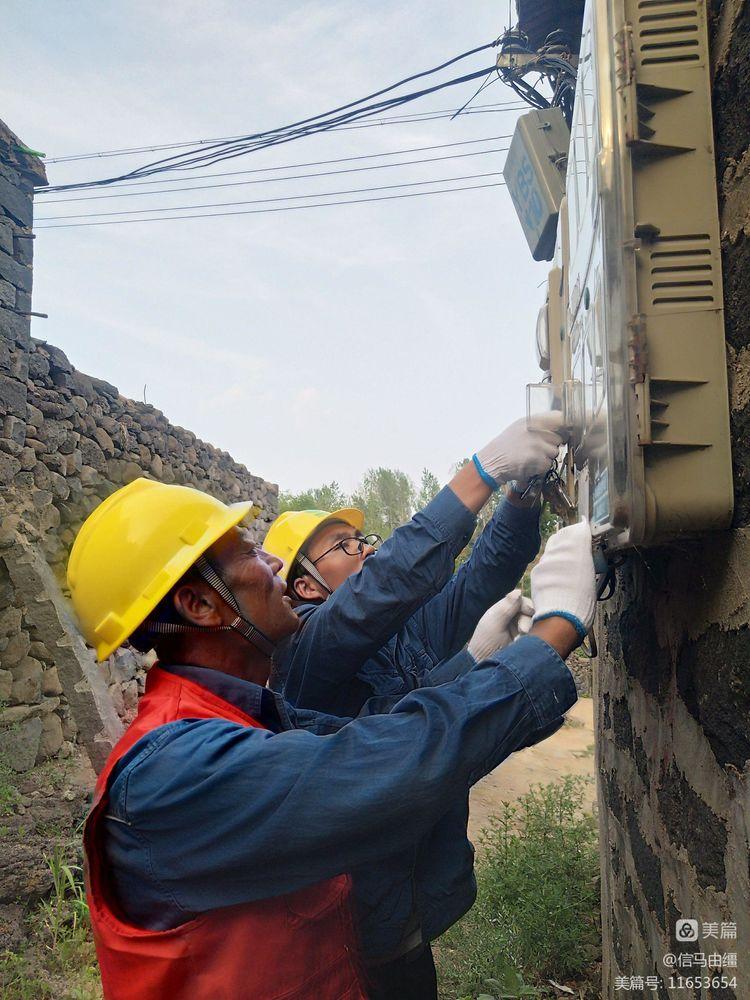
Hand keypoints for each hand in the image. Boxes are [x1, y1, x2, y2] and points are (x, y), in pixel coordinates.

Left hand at [467, 589, 534, 660]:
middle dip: (528, 620)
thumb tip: (519, 591)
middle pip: (530, 613)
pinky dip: (533, 639)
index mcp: (504, 611)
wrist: (485, 665)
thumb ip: (506, 607)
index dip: (526, 605)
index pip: (521, 601)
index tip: (528, 611)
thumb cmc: (485, 642)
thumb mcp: (494, 623)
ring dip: (531, 631)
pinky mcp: (526, 643)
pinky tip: (526, 643)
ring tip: (521, 640)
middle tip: (523, 631)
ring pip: (534, 625)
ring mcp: (521, 632)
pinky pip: (536, 636)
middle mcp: (514, 619)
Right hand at [473, 413, 565, 488]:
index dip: (566, 425)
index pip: (560, 417)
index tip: (567, 430)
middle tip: (536, 448)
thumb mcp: (520, 426)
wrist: (492, 461)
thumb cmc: (506, 445)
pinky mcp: (538, 461)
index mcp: (533, 420)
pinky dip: (540, 467)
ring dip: (546, 457)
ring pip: (554, 453)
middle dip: (551, 445)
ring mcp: (538, 446)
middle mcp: (537, 431)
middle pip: (559, 439)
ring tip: (531, 457)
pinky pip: (548, 464)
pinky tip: (529, 464)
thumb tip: (563, 424)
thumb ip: (540, 424)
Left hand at [530, 519, 595, 644]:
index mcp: (577, 549)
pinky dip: (550, 567)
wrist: (560, 616)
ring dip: (558, 554)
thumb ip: (585, 560)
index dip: (580, 530)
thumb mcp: (590, 575)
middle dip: (567, 539)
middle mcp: (559, 550)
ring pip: (551, 551)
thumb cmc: (583, 599)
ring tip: (565, 564)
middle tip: (574, 546)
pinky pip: (544, 564)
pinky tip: (555, 576)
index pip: (577, 530)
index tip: (583, 531)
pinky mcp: (536, 571)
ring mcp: (545, 560)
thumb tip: (583, 553)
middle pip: (561, 537)